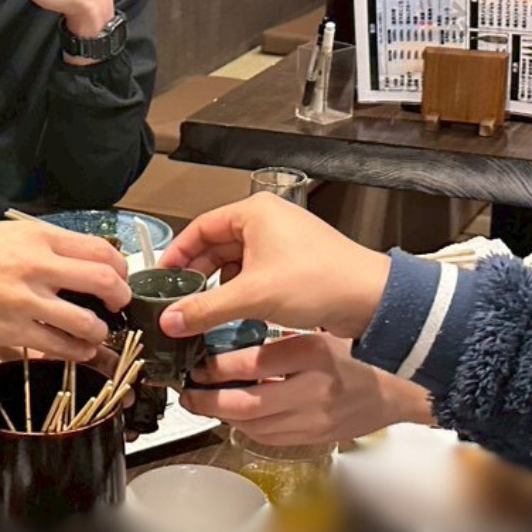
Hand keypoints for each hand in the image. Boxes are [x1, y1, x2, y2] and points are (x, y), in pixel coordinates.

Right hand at [0, 221, 128, 360]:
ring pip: (87, 321)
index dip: (120, 267)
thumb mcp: (2, 234)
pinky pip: (60, 346)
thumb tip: (72, 260)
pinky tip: (78, 351)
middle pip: (103, 281)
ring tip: (96, 333)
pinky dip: (77, 351)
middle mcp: (38, 266)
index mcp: (37, 237)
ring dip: (100, 331)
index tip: (119, 278)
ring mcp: (28, 301)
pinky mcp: (14, 331)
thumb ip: (40, 246)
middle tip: (118, 306)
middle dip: (120, 298)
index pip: (99, 248)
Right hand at [158, 194, 391, 341]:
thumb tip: (169, 319)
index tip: (162, 278)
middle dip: (197, 275)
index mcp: (255, 212)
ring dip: (218, 288)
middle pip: (215, 246)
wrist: (369, 300)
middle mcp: (267, 221)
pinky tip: (231, 314)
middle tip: (178, 301)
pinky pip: (253, 275)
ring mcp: (281, 243)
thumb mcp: (251, 296)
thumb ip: (204, 308)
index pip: (200, 228)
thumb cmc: (321, 281)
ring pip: (234, 264)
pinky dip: (238, 293)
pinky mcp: (291, 265)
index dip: (177, 254)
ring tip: (202, 312)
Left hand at [181, 334, 431, 445]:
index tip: (200, 363)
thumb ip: (281, 340)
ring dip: (221, 416)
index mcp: (314, 354)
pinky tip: (234, 416)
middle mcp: (312, 390)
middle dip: (206, 400)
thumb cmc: (362, 355)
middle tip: (188, 392)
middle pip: (244, 403)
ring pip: (252, 425)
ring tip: (203, 404)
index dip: (217, 366)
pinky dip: (245, 427)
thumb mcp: (322, 332)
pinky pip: (269, 438)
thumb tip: (230, 347)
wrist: (402, 388)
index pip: (252, 362)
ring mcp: (314, 419)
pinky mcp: (315, 437)